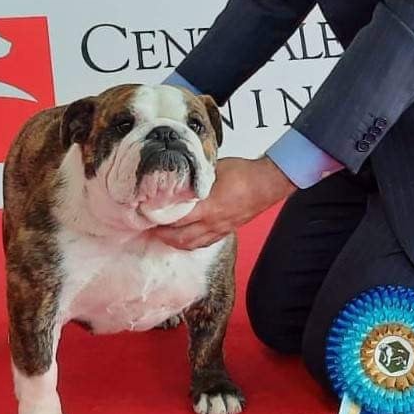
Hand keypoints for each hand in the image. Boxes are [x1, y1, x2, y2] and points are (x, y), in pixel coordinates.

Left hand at [152, 156, 296, 249]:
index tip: (146, 214)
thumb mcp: (213, 169)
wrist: (267, 183)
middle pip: (179, 238)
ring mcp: (219, 229)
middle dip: (162, 234)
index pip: (175, 219)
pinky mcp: (225, 231)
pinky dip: (189, 243)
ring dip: (174, 241)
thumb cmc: (243, 173)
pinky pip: (203, 243)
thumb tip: (177, 177)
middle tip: (150, 226)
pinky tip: (184, 238)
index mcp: (207, 207)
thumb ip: (194, 177)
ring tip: (163, 234)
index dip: (158, 218)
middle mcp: (212, 223)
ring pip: (190, 244)